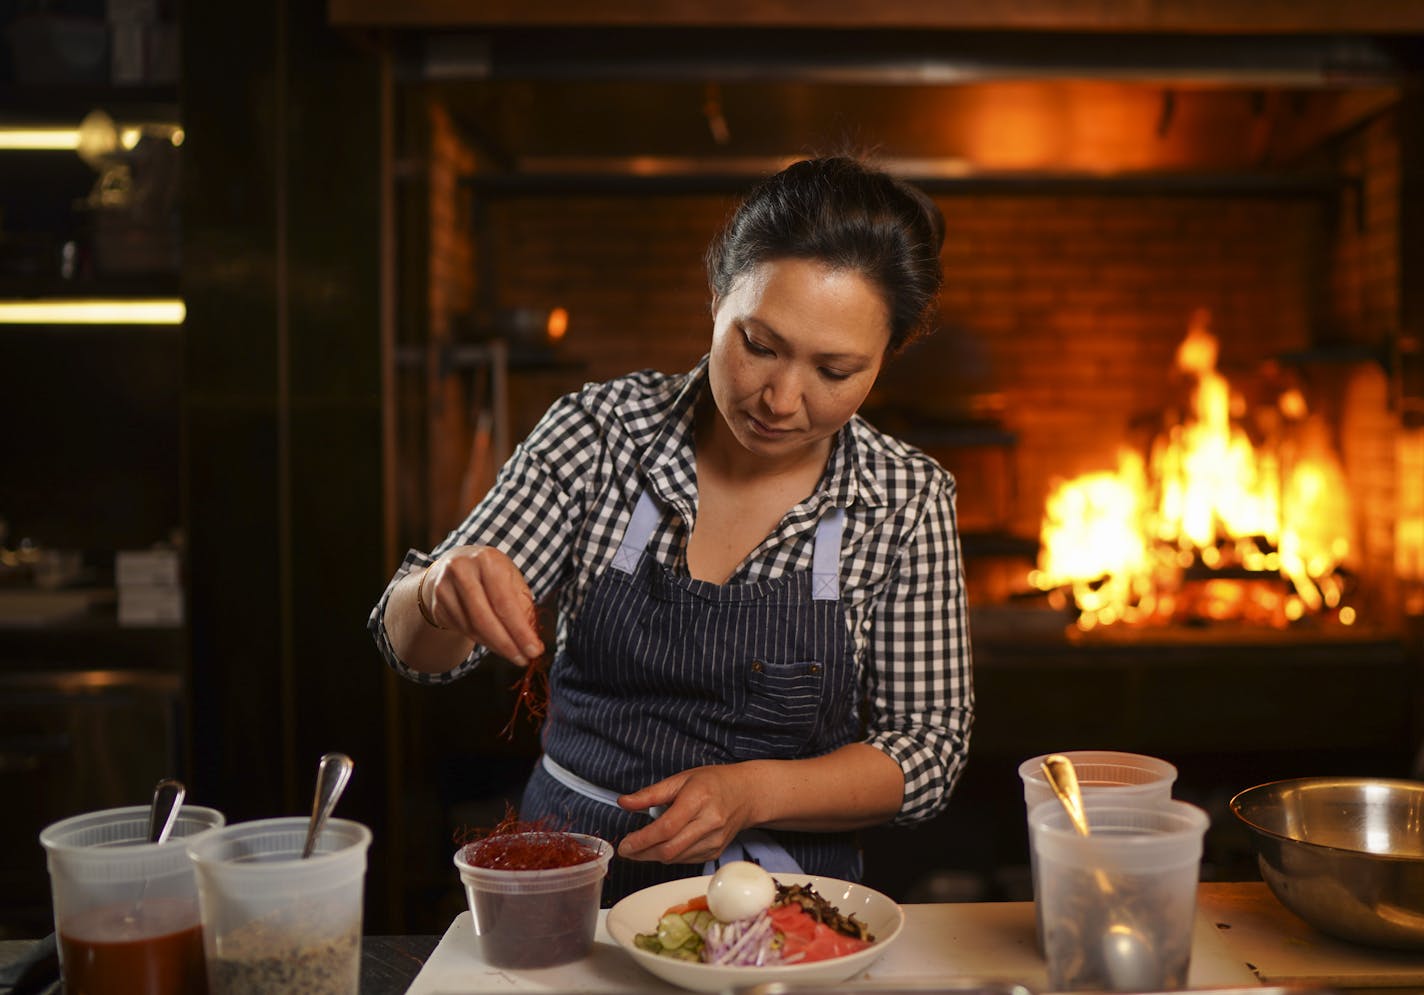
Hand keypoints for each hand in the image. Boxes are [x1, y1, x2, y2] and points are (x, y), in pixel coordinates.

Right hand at [422, 546, 543, 663]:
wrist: (454, 565)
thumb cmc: (492, 575)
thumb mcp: (511, 580)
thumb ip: (523, 606)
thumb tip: (531, 640)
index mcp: (487, 560)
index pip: (504, 602)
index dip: (520, 630)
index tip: (534, 651)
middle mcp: (462, 570)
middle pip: (484, 618)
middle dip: (506, 644)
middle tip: (523, 660)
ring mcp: (445, 588)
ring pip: (472, 628)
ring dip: (495, 646)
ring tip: (513, 653)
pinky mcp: (438, 605)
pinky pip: (463, 630)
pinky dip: (482, 641)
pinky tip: (494, 643)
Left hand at [616, 764, 760, 864]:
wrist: (745, 794)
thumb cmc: (713, 783)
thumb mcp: (680, 779)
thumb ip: (650, 794)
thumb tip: (624, 802)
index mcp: (699, 798)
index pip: (667, 827)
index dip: (642, 840)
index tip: (625, 845)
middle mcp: (710, 822)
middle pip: (670, 848)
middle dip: (643, 853)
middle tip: (627, 849)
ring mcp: (715, 840)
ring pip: (676, 858)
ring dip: (654, 856)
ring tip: (641, 847)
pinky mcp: (716, 852)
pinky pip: (685, 860)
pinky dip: (670, 856)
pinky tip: (663, 846)